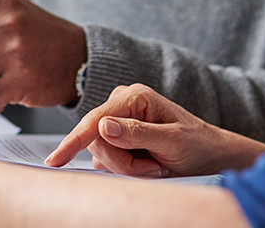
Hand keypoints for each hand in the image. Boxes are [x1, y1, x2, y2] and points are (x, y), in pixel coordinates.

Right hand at [45, 84, 264, 176]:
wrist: (210, 154)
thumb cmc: (197, 145)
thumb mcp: (172, 141)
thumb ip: (138, 133)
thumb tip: (103, 126)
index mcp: (134, 95)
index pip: (95, 121)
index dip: (74, 141)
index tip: (55, 161)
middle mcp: (121, 102)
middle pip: (97, 141)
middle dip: (121, 162)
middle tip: (152, 169)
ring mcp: (117, 119)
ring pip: (100, 152)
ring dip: (125, 167)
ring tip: (154, 166)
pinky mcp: (116, 135)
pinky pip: (105, 157)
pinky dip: (124, 168)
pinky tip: (145, 165)